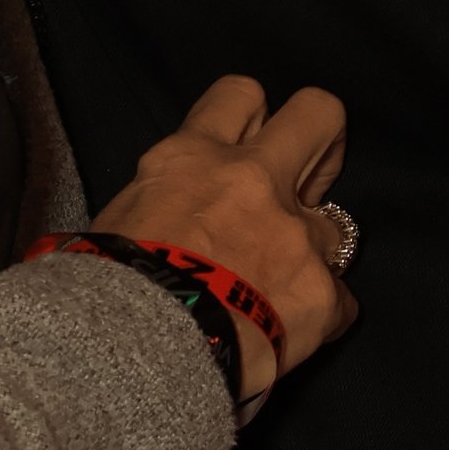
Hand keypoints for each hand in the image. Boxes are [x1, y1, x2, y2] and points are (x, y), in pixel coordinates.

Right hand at [91, 74, 356, 406]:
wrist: (134, 356)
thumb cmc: (107, 287)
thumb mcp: (119, 217)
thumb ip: (163, 197)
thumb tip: (166, 216)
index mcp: (194, 157)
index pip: (241, 94)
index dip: (248, 118)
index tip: (244, 144)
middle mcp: (255, 181)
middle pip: (319, 113)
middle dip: (319, 138)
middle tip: (305, 174)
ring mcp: (296, 236)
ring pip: (340, 222)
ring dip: (314, 246)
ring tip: (284, 281)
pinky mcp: (324, 293)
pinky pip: (341, 300)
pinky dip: (320, 315)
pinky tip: (289, 334)